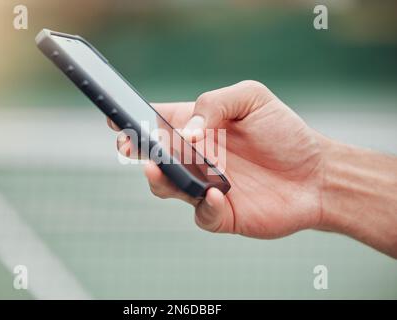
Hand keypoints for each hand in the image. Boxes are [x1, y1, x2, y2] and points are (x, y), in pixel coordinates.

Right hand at [108, 80, 323, 237]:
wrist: (316, 174)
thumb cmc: (284, 133)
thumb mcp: (252, 97)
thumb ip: (214, 103)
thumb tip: (188, 133)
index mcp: (197, 127)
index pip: (156, 122)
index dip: (132, 120)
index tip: (115, 118)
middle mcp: (195, 157)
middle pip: (152, 155)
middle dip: (135, 151)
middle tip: (130, 146)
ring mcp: (204, 186)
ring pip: (166, 186)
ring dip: (160, 178)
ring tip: (160, 167)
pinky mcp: (220, 213)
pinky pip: (202, 213)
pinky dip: (204, 205)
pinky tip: (217, 193)